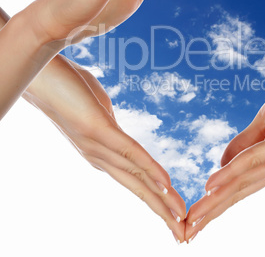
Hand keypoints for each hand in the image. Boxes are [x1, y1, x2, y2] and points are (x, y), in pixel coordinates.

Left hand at [24, 54, 186, 242]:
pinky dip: (149, 169)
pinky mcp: (98, 129)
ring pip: (136, 177)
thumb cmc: (68, 87)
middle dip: (161, 212)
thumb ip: (110, 124)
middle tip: (183, 234)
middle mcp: (99, 157)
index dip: (156, 200)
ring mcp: (97, 145)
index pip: (134, 181)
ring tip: (180, 217)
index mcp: (101, 152)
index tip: (175, 217)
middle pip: (137, 188)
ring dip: (161, 199)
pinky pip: (129, 152)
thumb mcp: (97, 109)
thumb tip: (117, 128)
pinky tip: (165, 184)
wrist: (38, 74)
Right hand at [184, 62, 264, 241]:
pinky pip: (253, 160)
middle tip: (185, 232)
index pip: (239, 187)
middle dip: (211, 213)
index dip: (215, 204)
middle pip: (238, 193)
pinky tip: (213, 183)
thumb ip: (244, 143)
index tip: (192, 220)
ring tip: (193, 218)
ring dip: (216, 201)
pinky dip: (231, 173)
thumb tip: (220, 162)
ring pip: (242, 182)